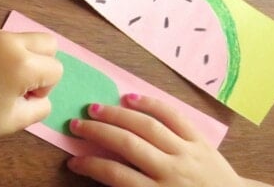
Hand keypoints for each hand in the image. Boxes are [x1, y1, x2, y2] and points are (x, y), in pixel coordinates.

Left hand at [0, 27, 62, 148]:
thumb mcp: (19, 120)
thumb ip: (42, 106)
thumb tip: (41, 93)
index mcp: (22, 64)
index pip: (55, 68)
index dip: (45, 88)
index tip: (23, 99)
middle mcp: (9, 42)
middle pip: (48, 43)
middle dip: (42, 64)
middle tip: (20, 85)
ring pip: (25, 38)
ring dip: (23, 56)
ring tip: (1, 79)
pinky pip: (4, 38)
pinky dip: (5, 52)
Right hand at [67, 93, 257, 186]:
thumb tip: (101, 175)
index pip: (115, 175)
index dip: (90, 166)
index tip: (73, 161)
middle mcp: (171, 171)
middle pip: (127, 144)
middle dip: (97, 132)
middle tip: (75, 125)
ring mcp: (187, 153)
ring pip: (147, 126)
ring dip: (116, 114)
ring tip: (94, 108)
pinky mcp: (200, 141)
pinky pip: (174, 116)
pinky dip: (151, 104)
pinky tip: (130, 97)